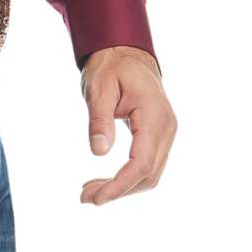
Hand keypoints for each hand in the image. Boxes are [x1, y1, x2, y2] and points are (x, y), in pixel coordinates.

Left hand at [78, 45, 175, 203]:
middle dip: (118, 191)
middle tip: (85, 197)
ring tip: (91, 191)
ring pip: (150, 173)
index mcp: (154, 116)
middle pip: (148, 174)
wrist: (126, 53)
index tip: (97, 198)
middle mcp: (166, 128)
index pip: (141, 163)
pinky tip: (106, 180)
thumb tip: (99, 152)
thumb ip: (99, 119)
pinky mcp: (159, 135)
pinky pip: (148, 164)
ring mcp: (166, 133)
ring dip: (123, 187)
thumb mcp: (99, 88)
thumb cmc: (111, 67)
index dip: (120, 185)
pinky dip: (129, 177)